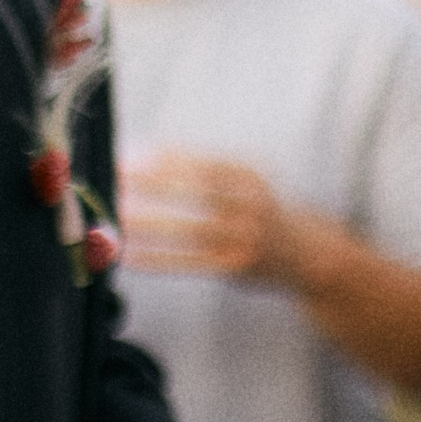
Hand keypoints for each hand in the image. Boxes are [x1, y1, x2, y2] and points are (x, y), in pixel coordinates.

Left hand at [118, 153, 305, 286]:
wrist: (307, 254)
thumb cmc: (260, 210)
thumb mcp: (245, 183)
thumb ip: (206, 170)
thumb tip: (148, 154)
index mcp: (249, 178)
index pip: (201, 164)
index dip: (164, 160)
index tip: (129, 155)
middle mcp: (250, 207)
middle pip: (193, 194)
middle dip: (151, 185)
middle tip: (113, 180)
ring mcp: (243, 239)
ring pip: (188, 231)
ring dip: (148, 224)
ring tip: (115, 216)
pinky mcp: (234, 267)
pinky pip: (188, 263)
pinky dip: (157, 259)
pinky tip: (129, 255)